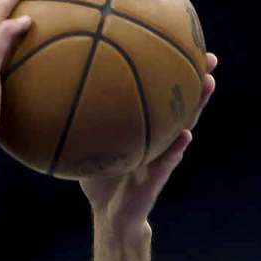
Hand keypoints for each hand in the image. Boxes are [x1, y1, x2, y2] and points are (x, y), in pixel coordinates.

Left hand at [80, 52, 218, 233]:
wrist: (109, 215)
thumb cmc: (100, 179)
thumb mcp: (85, 147)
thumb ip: (76, 125)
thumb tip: (51, 94)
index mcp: (146, 129)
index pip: (160, 95)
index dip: (171, 72)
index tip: (180, 44)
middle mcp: (159, 138)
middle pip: (181, 104)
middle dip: (195, 79)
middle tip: (207, 54)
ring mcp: (162, 156)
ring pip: (185, 126)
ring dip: (198, 106)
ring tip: (209, 82)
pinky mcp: (158, 178)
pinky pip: (169, 162)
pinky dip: (177, 149)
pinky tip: (186, 135)